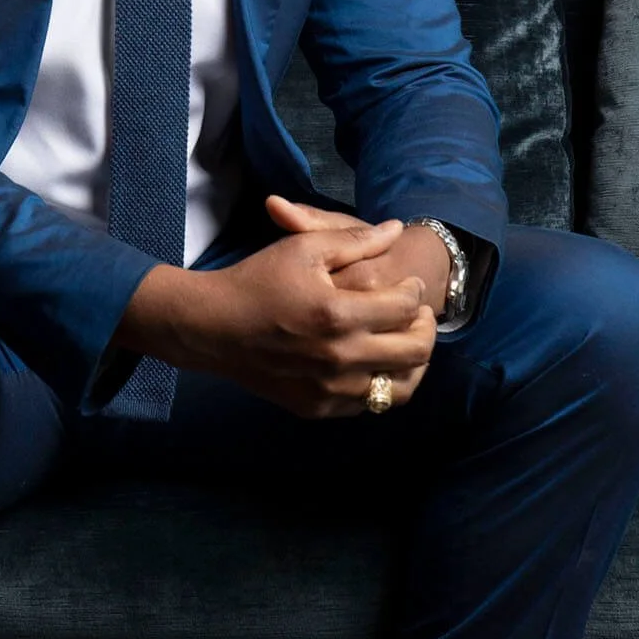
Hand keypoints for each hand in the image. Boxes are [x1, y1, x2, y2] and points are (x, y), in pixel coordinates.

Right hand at [115, 210, 434, 419]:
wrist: (213, 327)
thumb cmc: (257, 280)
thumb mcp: (304, 247)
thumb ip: (354, 240)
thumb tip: (394, 230)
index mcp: (339, 314)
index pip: (405, 306)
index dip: (415, 291)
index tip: (409, 284)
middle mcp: (340, 359)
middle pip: (414, 351)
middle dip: (425, 328)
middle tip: (417, 313)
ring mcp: (330, 390)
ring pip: (399, 388)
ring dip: (412, 363)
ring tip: (404, 341)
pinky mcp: (318, 408)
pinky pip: (368, 404)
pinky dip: (382, 384)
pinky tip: (374, 361)